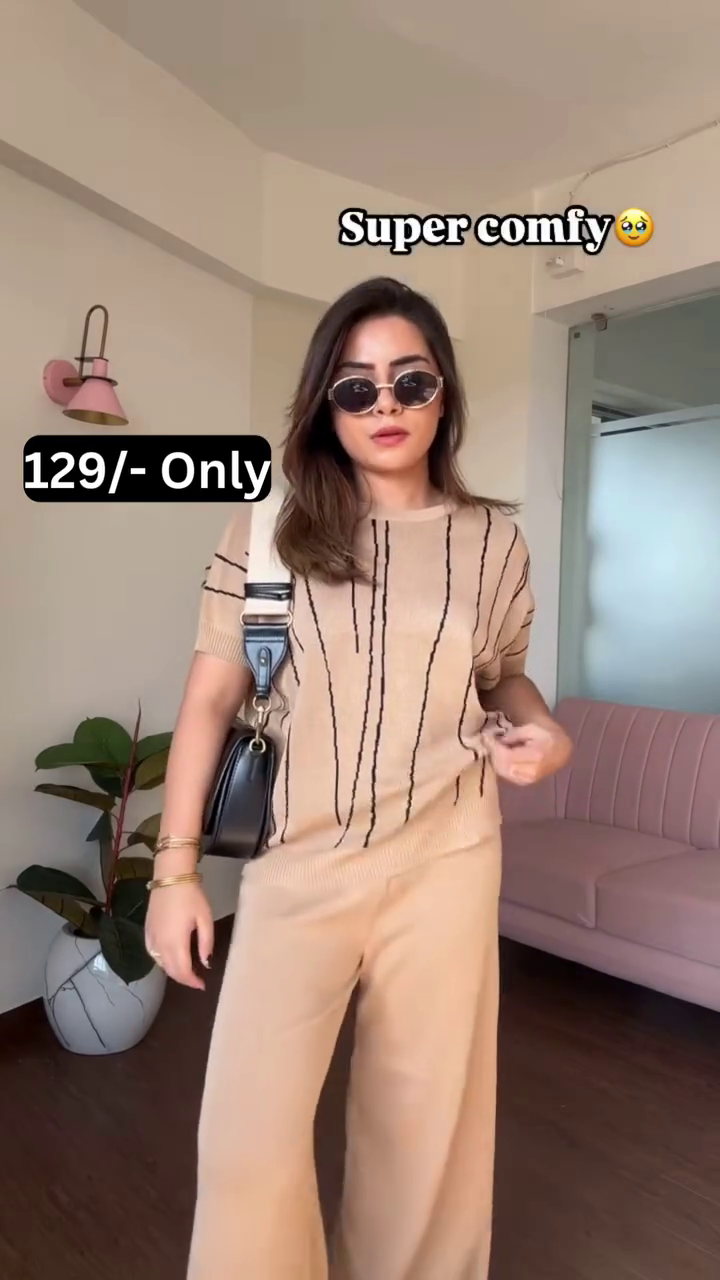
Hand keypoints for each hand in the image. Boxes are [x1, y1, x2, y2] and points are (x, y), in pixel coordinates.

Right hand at [145, 874, 213, 990]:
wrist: (170, 877)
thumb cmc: (191, 896)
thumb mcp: (205, 918)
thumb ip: (206, 943)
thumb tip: (206, 963)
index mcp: (175, 942)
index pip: (182, 971)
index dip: (192, 981)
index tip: (202, 985)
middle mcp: (160, 944)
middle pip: (170, 971)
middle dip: (183, 978)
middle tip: (196, 980)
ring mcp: (151, 938)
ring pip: (160, 964)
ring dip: (173, 971)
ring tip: (186, 970)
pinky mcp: (146, 931)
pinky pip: (152, 954)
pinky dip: (161, 961)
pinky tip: (170, 958)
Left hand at [486, 720, 571, 786]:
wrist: (559, 752)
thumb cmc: (544, 737)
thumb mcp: (530, 728)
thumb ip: (513, 735)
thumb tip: (496, 740)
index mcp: (536, 756)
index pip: (508, 755)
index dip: (494, 747)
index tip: (486, 737)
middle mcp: (532, 771)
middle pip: (503, 766)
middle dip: (493, 753)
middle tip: (487, 740)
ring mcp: (528, 780)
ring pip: (502, 772)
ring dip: (495, 759)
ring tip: (493, 747)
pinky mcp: (523, 783)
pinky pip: (505, 775)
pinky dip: (499, 765)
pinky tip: (499, 756)